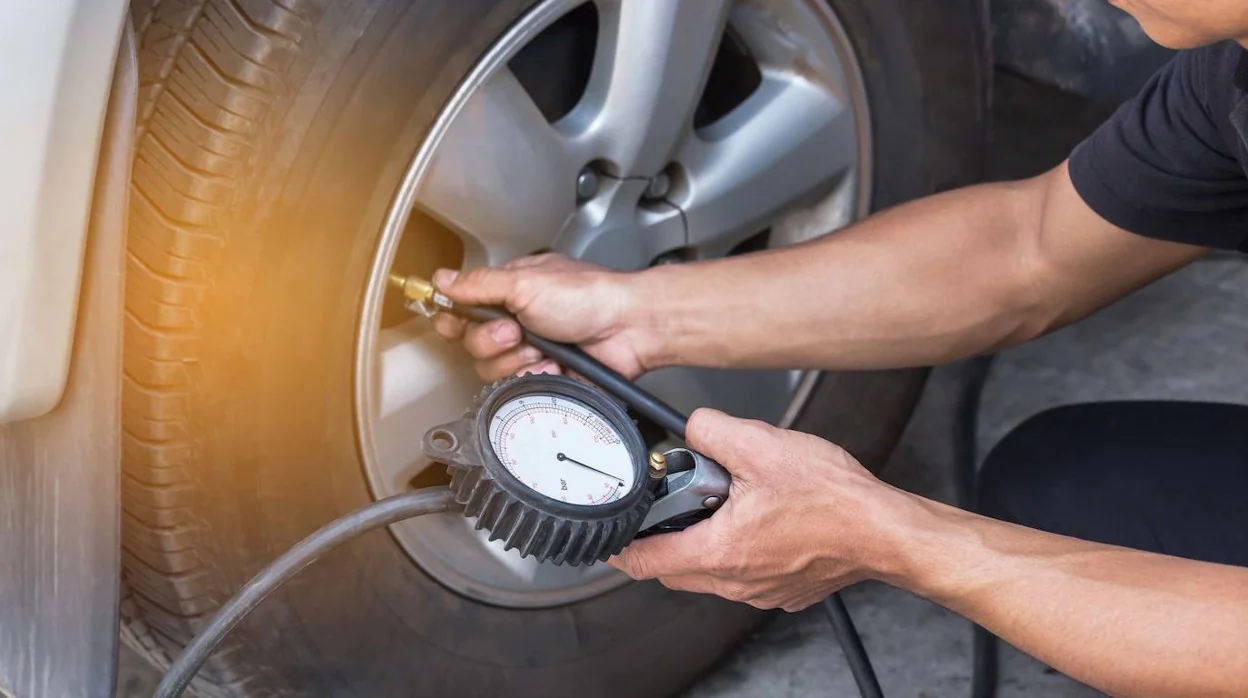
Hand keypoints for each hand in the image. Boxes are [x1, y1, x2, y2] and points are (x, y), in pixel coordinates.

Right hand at [431, 254, 649, 380]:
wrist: (629, 328)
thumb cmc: (589, 296)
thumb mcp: (526, 282)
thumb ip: (479, 284)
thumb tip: (443, 279)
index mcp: (509, 292)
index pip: (462, 309)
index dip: (452, 319)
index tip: (452, 323)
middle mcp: (517, 321)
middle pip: (472, 344)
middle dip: (492, 341)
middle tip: (516, 331)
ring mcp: (531, 351)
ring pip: (492, 369)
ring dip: (516, 360)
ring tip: (543, 348)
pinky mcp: (545, 376)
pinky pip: (519, 387)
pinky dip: (535, 377)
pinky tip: (553, 366)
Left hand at [610, 409, 913, 610]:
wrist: (885, 530)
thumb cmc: (834, 499)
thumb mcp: (762, 445)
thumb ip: (713, 430)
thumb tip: (693, 426)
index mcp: (720, 551)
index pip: (646, 562)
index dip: (620, 547)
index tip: (610, 536)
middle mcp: (737, 581)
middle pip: (675, 569)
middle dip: (664, 538)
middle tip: (672, 506)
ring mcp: (762, 591)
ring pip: (710, 572)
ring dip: (704, 542)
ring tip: (725, 504)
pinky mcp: (784, 590)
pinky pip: (745, 574)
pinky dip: (739, 550)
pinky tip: (760, 518)